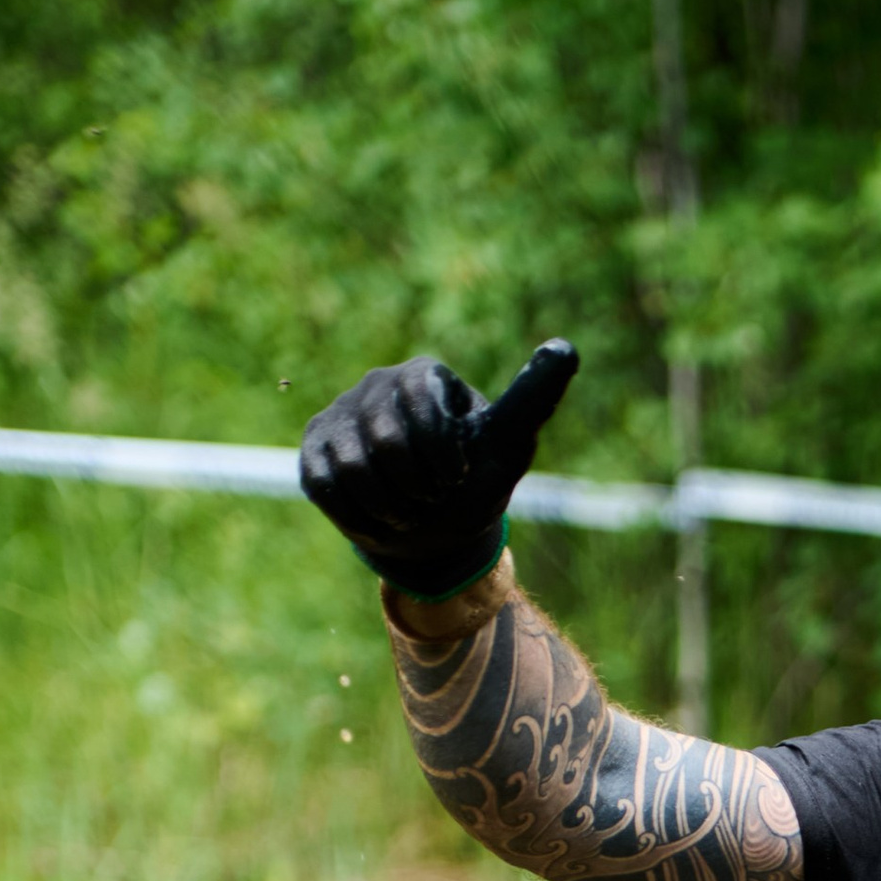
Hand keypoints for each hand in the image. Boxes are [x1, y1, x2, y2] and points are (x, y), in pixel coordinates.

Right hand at [299, 340, 578, 599]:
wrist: (433, 533)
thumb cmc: (474, 482)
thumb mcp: (509, 445)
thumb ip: (533, 398)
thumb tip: (565, 347)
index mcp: (423, 376)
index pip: (419, 398)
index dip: (439, 452)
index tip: (457, 476)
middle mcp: (377, 384)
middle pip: (385, 441)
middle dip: (418, 488)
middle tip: (432, 497)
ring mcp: (340, 414)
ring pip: (353, 469)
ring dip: (391, 509)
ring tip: (407, 511)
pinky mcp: (315, 448)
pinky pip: (326, 487)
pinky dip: (360, 517)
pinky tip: (378, 518)